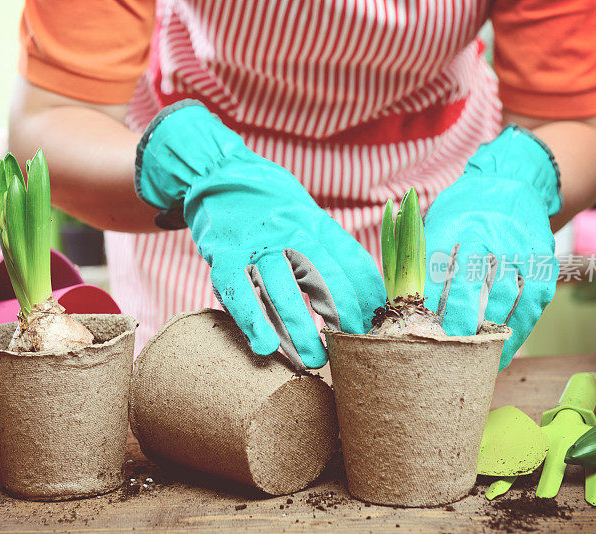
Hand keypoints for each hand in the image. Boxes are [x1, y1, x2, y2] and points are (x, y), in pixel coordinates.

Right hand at [135, 100, 385, 369]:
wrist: (220, 176)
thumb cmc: (273, 211)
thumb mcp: (309, 220)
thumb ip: (334, 253)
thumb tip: (369, 301)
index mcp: (316, 223)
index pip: (351, 261)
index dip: (367, 297)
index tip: (376, 328)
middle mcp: (290, 232)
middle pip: (323, 277)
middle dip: (341, 316)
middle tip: (352, 353)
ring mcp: (256, 245)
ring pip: (282, 290)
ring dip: (300, 330)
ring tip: (313, 361)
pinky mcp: (224, 258)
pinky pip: (239, 294)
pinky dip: (253, 322)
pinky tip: (266, 347)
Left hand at [423, 125, 560, 369]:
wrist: (512, 183)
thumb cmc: (461, 212)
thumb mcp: (435, 224)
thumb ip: (421, 263)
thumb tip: (402, 308)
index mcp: (456, 228)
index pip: (441, 276)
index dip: (435, 310)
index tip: (426, 338)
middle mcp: (490, 239)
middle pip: (472, 292)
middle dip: (458, 329)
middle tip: (445, 359)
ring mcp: (520, 253)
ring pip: (503, 304)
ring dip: (487, 338)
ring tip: (471, 365)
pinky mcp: (543, 267)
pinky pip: (530, 307)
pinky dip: (515, 333)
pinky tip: (501, 353)